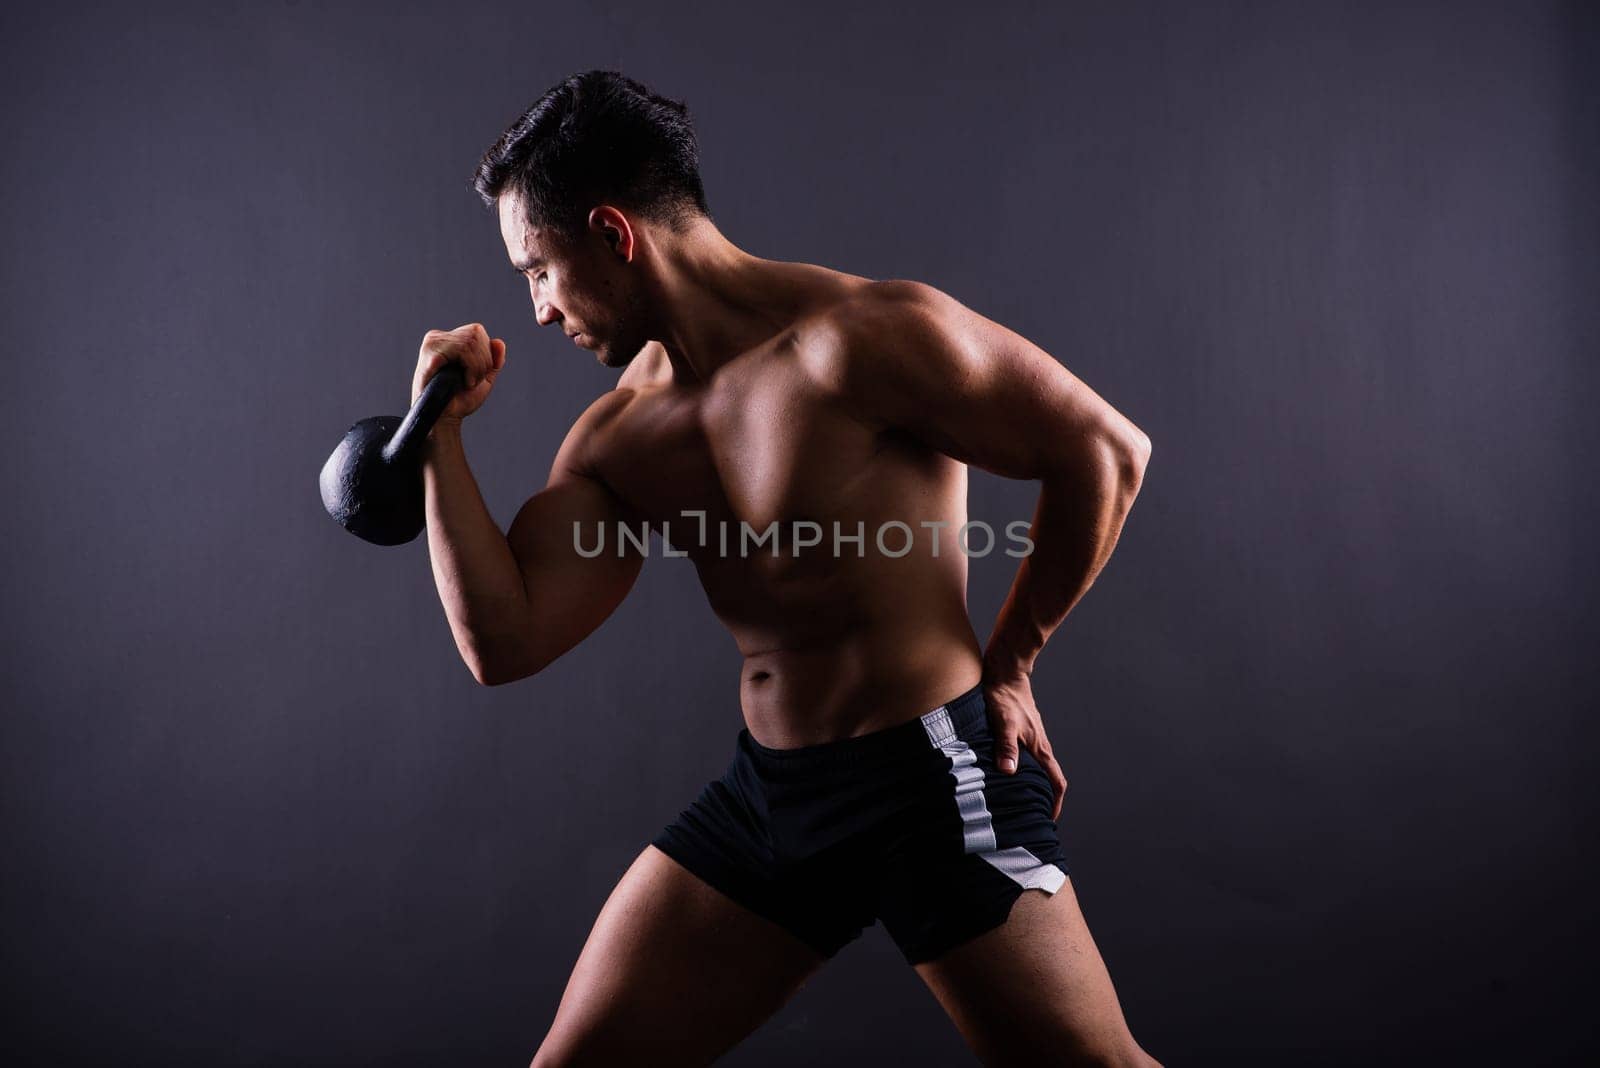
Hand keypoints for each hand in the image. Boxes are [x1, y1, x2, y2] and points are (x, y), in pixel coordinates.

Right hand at [411, 323, 506, 424]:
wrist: (446, 418)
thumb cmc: (459, 400)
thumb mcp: (483, 377)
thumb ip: (493, 360)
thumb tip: (498, 342)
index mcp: (448, 341)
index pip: (476, 331)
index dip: (485, 353)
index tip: (477, 374)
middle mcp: (438, 338)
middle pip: (475, 333)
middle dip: (483, 361)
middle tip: (472, 380)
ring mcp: (432, 344)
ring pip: (470, 342)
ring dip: (477, 367)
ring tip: (467, 382)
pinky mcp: (430, 353)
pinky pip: (461, 350)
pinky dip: (470, 368)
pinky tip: (464, 382)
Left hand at [982, 666, 1068, 820]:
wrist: (1005, 671)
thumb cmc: (1004, 695)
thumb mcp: (1003, 722)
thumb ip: (1006, 746)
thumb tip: (1009, 771)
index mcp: (1039, 747)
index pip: (1056, 780)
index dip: (1055, 802)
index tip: (1049, 818)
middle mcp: (1038, 744)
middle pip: (1046, 777)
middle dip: (1041, 798)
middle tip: (1029, 815)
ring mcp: (1029, 737)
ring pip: (1034, 767)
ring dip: (1028, 783)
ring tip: (1013, 799)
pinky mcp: (1019, 731)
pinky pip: (1022, 756)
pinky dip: (1017, 769)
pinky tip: (1000, 772)